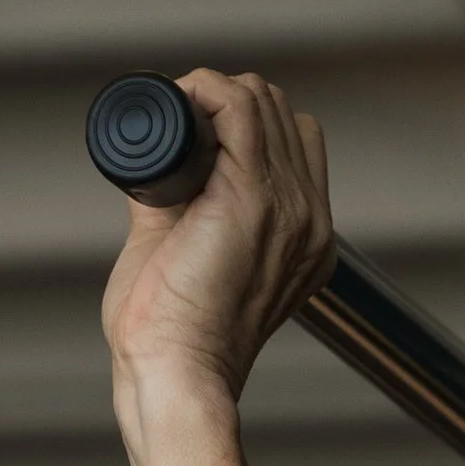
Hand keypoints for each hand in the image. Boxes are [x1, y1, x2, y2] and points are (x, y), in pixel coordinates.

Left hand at [102, 70, 335, 411]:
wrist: (177, 375)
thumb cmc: (174, 339)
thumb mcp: (190, 255)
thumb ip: (182, 201)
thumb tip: (155, 155)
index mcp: (306, 240)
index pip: (295, 142)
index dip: (242, 125)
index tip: (193, 142)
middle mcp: (310, 222)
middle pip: (278, 111)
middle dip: (223, 106)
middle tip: (175, 138)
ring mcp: (289, 207)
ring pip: (259, 99)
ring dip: (210, 98)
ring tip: (172, 131)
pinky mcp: (253, 197)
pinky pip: (237, 105)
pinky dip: (202, 91)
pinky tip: (176, 110)